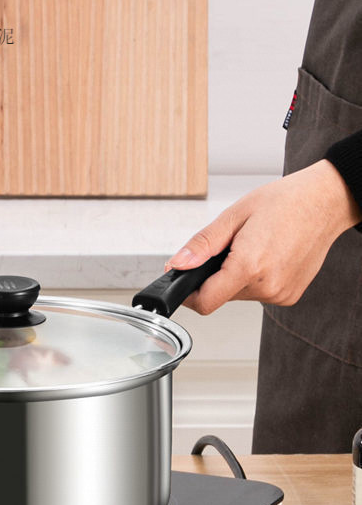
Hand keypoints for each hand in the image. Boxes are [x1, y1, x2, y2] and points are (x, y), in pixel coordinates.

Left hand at [165, 159, 361, 313]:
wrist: (326, 202)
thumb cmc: (285, 202)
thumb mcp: (234, 215)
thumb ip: (202, 245)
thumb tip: (177, 265)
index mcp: (249, 266)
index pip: (204, 302)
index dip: (188, 293)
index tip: (183, 281)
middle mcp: (267, 286)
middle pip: (220, 296)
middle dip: (216, 275)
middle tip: (230, 247)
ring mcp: (280, 294)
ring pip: (239, 295)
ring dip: (236, 276)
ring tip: (254, 247)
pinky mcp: (289, 296)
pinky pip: (258, 293)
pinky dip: (254, 279)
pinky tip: (268, 256)